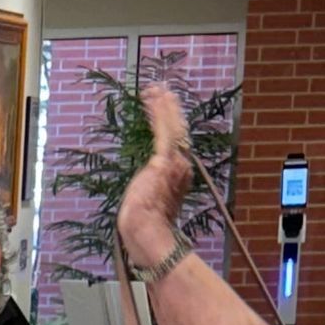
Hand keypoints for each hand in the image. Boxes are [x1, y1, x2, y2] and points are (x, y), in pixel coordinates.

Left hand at [116, 85, 193, 270]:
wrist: (146, 235)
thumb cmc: (144, 230)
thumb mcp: (149, 210)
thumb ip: (151, 198)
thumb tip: (143, 203)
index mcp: (177, 179)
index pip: (176, 147)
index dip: (171, 130)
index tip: (165, 117)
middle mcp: (181, 168)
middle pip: (178, 132)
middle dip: (171, 111)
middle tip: (164, 92)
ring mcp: (173, 163)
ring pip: (172, 126)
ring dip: (164, 106)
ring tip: (157, 89)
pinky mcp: (163, 161)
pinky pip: (164, 130)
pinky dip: (160, 112)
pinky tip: (156, 97)